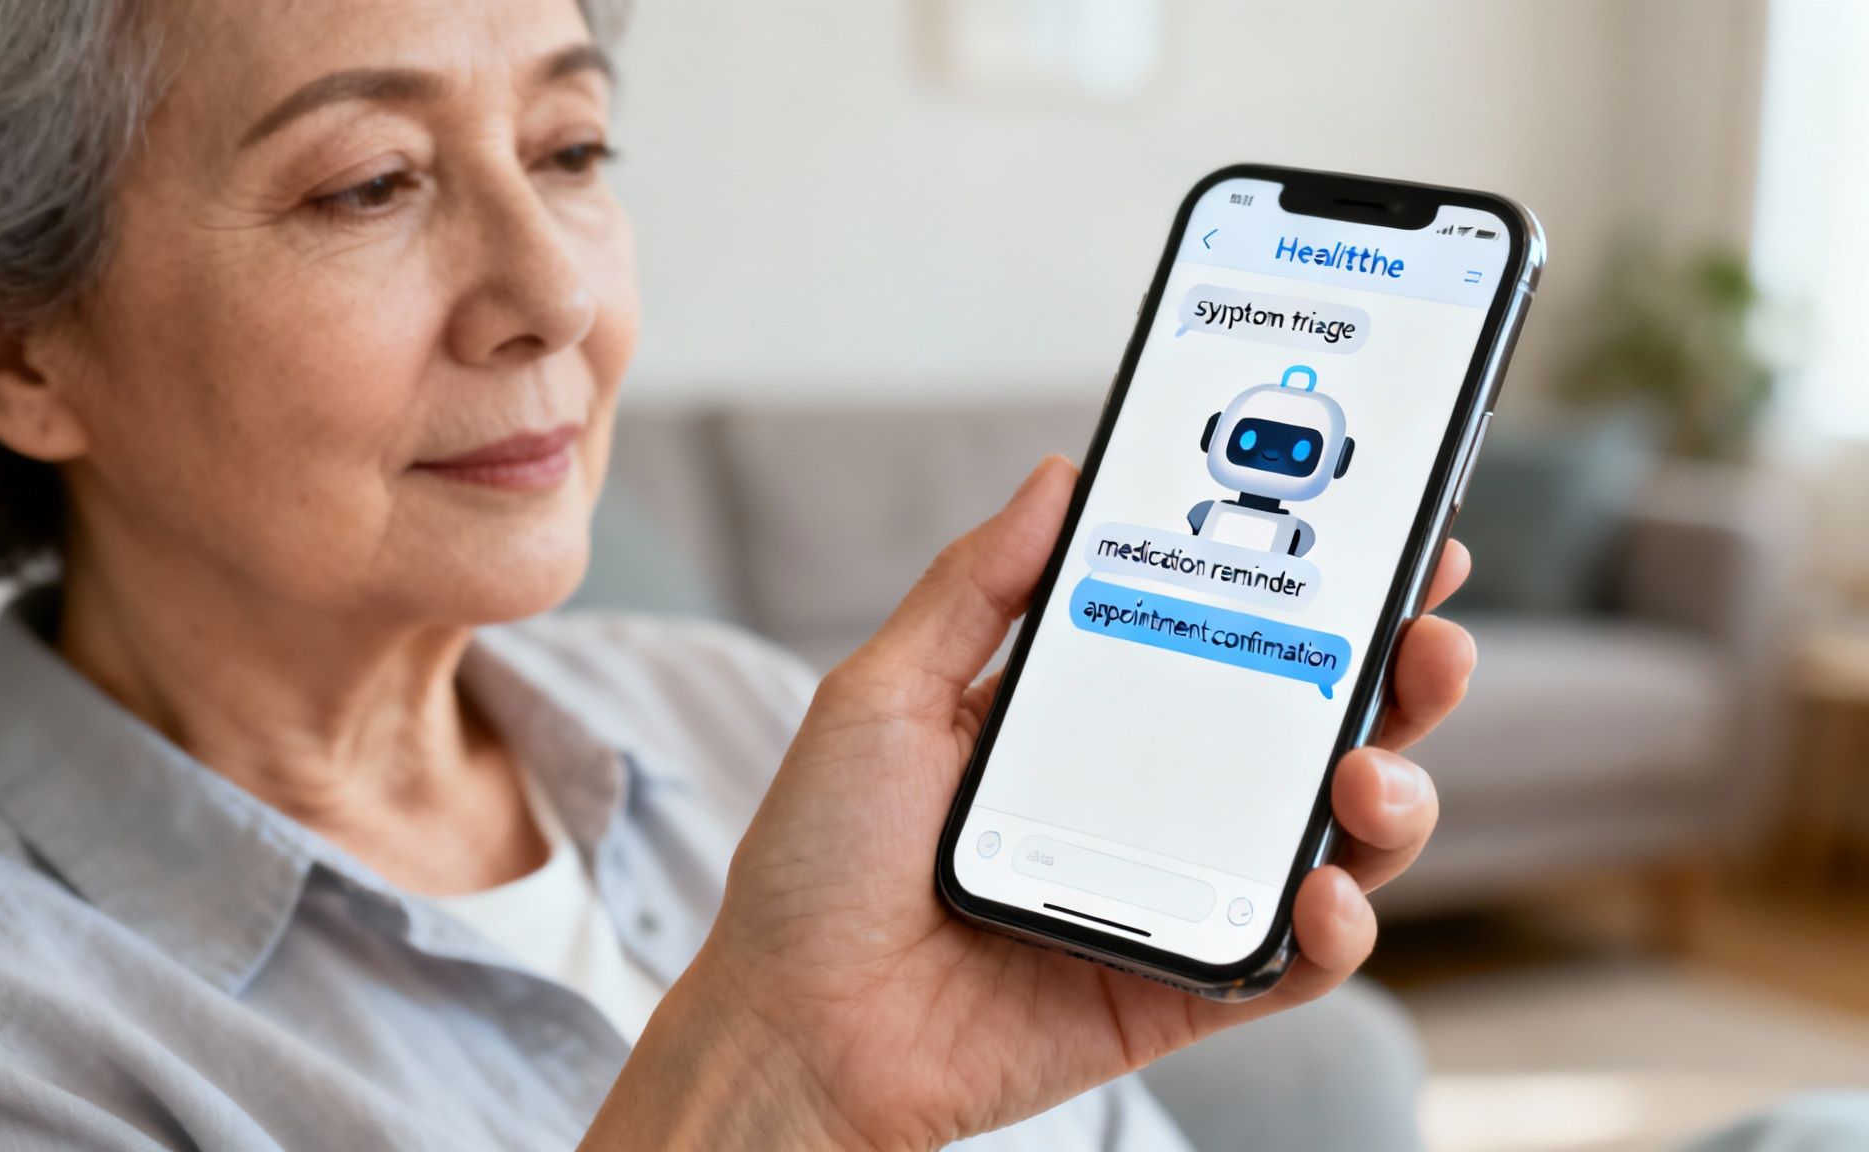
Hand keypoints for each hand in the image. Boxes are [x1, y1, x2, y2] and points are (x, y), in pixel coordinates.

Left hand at [590, 456, 1470, 1151]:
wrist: (792, 1024)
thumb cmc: (820, 863)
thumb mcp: (884, 696)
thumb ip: (975, 589)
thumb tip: (1057, 475)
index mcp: (1091, 718)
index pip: (1231, 637)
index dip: (1318, 589)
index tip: (1385, 533)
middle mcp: (1151, 799)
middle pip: (1312, 728)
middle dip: (1396, 677)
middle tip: (1428, 638)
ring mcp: (1177, 894)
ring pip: (1332, 840)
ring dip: (1391, 797)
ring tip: (1371, 774)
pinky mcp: (1183, 990)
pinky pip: (1293, 962)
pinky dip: (1338, 929)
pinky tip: (1325, 893)